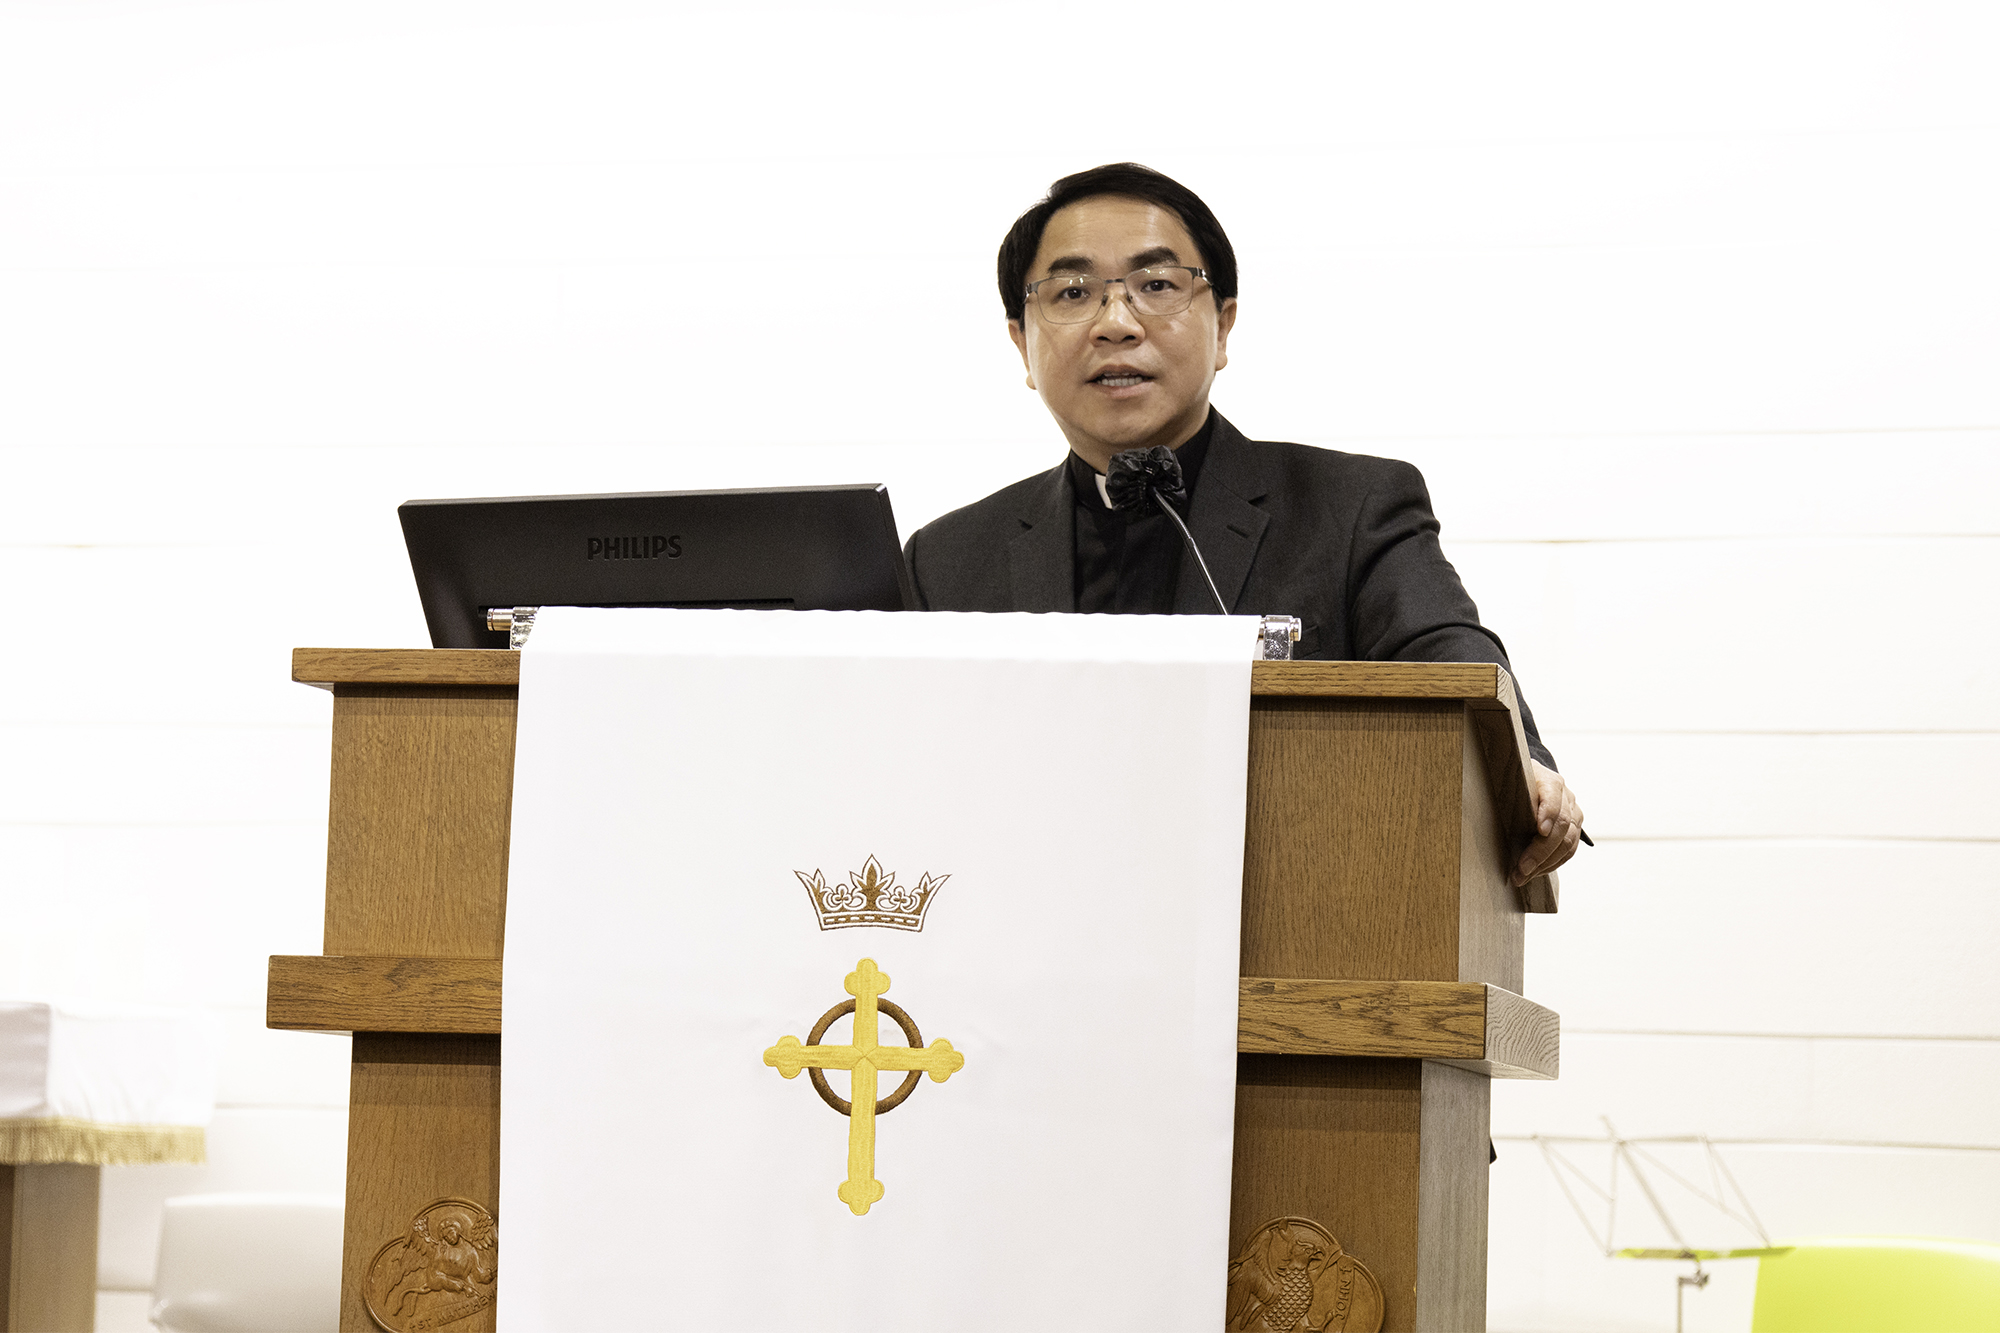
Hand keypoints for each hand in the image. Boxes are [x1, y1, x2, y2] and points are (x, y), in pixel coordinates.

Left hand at [1513, 760, 1583, 886]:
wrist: (1527, 781)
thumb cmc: (1513, 784)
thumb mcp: (1508, 782)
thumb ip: (1505, 792)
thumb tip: (1479, 809)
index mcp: (1549, 782)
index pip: (1553, 798)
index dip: (1548, 814)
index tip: (1541, 831)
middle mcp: (1566, 797)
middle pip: (1562, 826)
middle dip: (1541, 851)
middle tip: (1522, 869)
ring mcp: (1574, 813)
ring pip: (1568, 842)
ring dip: (1545, 864)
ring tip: (1523, 876)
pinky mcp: (1574, 829)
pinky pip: (1569, 851)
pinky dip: (1551, 864)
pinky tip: (1534, 872)